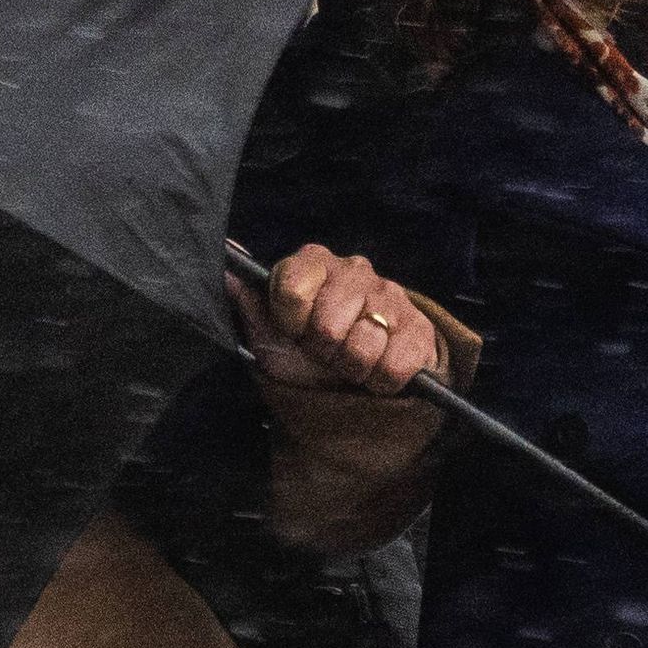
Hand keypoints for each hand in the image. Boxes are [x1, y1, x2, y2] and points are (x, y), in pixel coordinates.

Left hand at [242, 243, 439, 396]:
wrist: (362, 384)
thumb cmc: (309, 357)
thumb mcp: (271, 336)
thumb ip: (251, 304)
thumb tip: (228, 268)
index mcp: (313, 263)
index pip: (291, 291)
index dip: (291, 324)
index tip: (296, 333)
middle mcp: (353, 269)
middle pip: (326, 325)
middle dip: (324, 351)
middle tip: (327, 353)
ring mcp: (390, 295)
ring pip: (361, 347)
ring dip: (352, 368)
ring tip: (352, 362)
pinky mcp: (419, 328)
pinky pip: (393, 366)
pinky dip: (381, 381)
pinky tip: (377, 370)